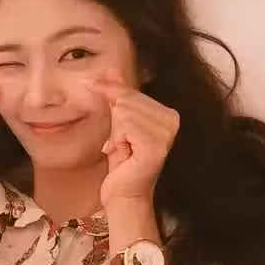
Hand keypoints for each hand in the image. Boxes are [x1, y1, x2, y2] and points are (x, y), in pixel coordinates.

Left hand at [92, 73, 179, 207]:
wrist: (124, 194)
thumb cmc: (122, 162)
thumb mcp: (119, 123)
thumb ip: (119, 95)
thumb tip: (111, 69)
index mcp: (168, 113)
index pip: (132, 92)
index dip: (111, 91)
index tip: (93, 84)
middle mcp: (172, 120)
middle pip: (127, 100)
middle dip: (116, 121)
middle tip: (122, 142)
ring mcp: (166, 133)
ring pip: (124, 112)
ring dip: (117, 133)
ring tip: (125, 148)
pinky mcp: (156, 145)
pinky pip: (125, 125)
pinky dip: (118, 139)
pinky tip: (126, 152)